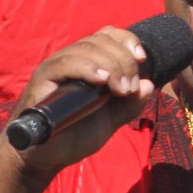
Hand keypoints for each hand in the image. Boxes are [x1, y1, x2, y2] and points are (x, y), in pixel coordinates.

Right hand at [9, 26, 154, 177]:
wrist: (45, 157)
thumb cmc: (74, 135)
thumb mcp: (110, 120)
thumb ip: (130, 105)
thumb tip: (149, 84)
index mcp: (87, 63)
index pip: (107, 35)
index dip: (126, 40)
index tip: (141, 59)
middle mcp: (71, 59)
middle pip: (101, 40)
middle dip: (124, 61)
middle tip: (129, 89)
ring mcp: (55, 67)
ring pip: (87, 49)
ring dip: (112, 66)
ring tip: (121, 90)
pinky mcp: (43, 79)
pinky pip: (65, 64)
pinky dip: (87, 68)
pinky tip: (101, 80)